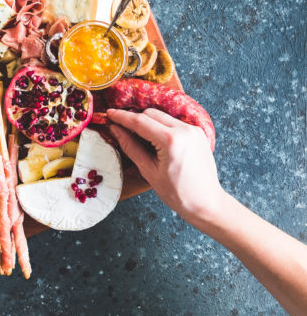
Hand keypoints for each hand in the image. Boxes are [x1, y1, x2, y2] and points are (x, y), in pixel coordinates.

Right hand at [107, 108, 224, 220]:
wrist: (206, 202)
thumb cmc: (177, 193)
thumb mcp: (148, 171)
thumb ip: (130, 147)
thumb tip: (115, 130)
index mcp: (171, 141)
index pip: (140, 121)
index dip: (121, 117)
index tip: (109, 113)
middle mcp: (184, 130)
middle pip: (151, 114)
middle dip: (134, 119)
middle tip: (122, 130)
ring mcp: (193, 130)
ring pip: (162, 116)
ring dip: (148, 122)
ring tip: (140, 138)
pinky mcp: (198, 133)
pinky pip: (173, 122)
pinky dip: (161, 127)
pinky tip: (156, 141)